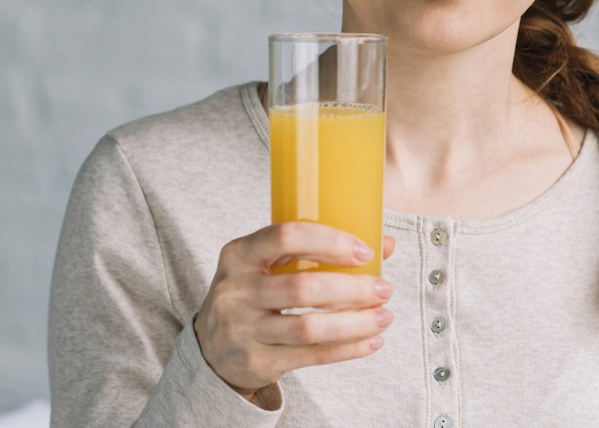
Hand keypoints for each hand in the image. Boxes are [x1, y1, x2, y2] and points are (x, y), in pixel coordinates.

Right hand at [193, 222, 395, 398]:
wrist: (212, 349)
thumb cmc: (254, 294)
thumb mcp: (270, 265)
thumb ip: (320, 250)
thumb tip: (385, 242)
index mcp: (240, 254)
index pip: (286, 236)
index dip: (330, 241)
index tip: (365, 252)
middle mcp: (236, 291)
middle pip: (303, 288)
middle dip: (352, 289)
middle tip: (384, 289)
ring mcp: (243, 330)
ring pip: (308, 328)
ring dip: (356, 323)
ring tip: (385, 317)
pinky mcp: (257, 362)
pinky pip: (310, 357)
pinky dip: (347, 349)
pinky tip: (371, 341)